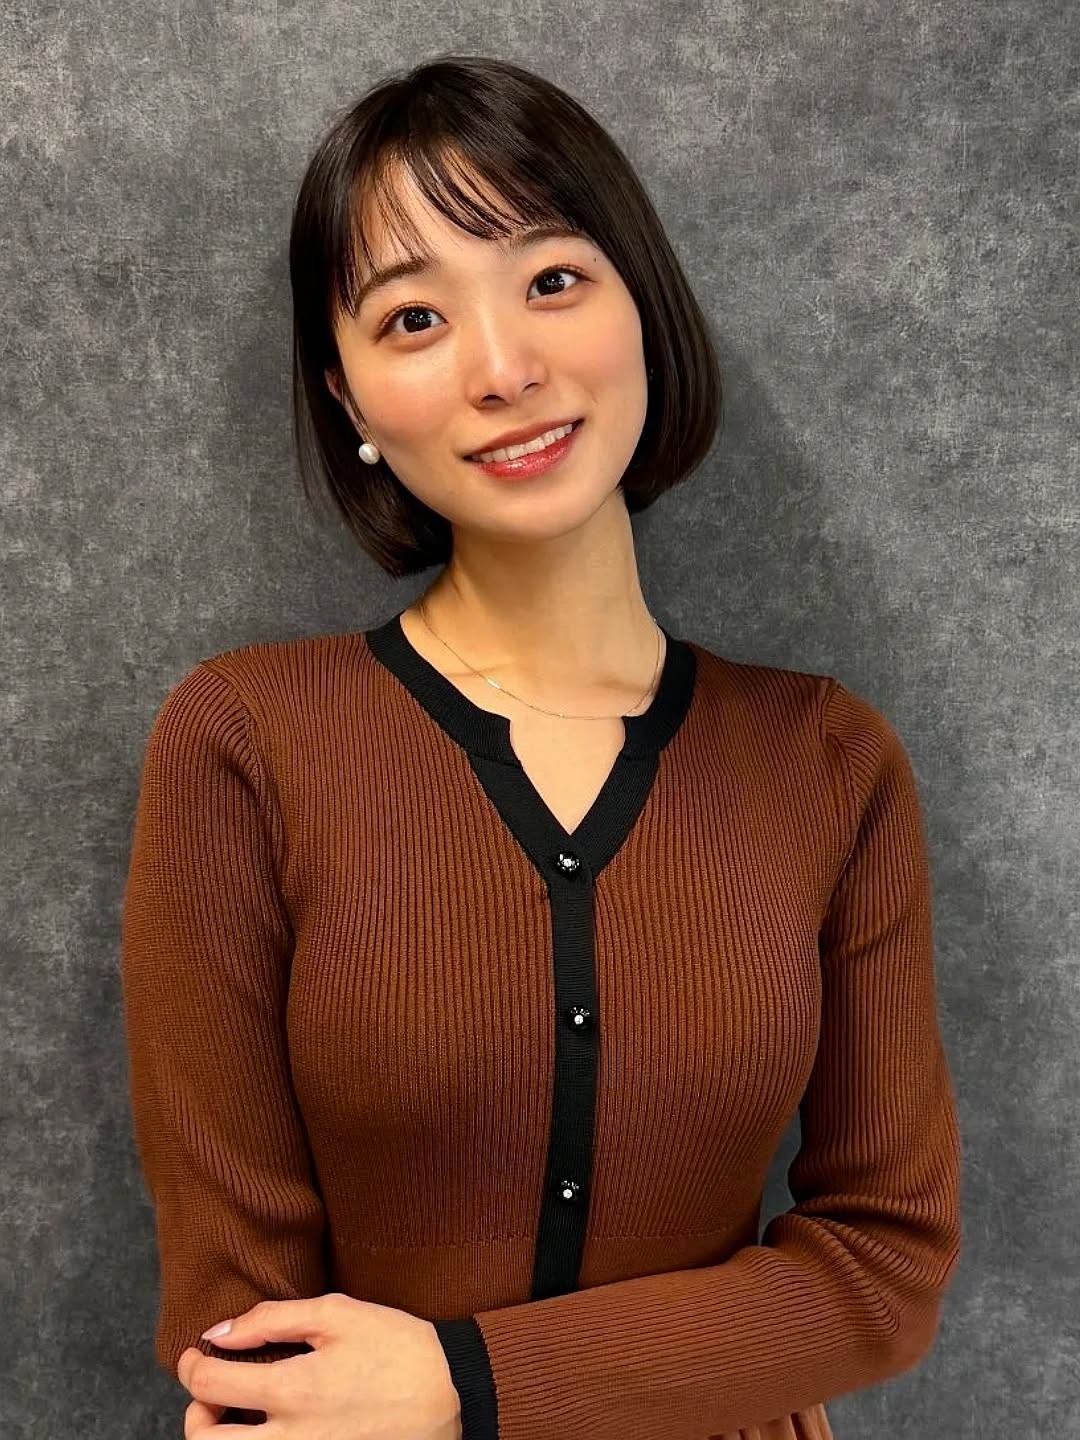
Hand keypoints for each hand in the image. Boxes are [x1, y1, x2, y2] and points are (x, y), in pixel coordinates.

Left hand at [177, 1292, 462, 1437]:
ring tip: (240, 1414)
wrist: (452, 1394)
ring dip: (222, 1438)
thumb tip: (220, 1334)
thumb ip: (271, 1319)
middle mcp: (290, 1439)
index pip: (210, 1384)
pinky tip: (273, 1428)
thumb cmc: (397, 1348)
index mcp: (292, 1391)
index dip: (192, 1366)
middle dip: (196, 1415)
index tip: (196, 1354)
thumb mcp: (337, 1314)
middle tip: (213, 1392)